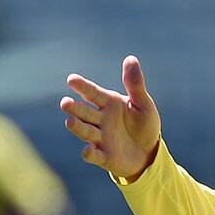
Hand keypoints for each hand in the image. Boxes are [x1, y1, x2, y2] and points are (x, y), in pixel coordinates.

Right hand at [60, 56, 160, 179]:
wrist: (149, 152)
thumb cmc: (144, 125)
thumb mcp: (143, 103)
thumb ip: (135, 84)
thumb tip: (130, 58)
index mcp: (109, 104)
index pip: (93, 93)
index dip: (82, 87)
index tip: (71, 79)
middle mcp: (100, 120)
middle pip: (85, 112)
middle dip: (75, 108)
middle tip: (65, 103)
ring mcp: (100, 138)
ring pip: (86, 131)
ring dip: (78, 127)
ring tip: (70, 121)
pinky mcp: (104, 156)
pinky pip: (94, 155)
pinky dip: (89, 153)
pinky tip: (87, 150)